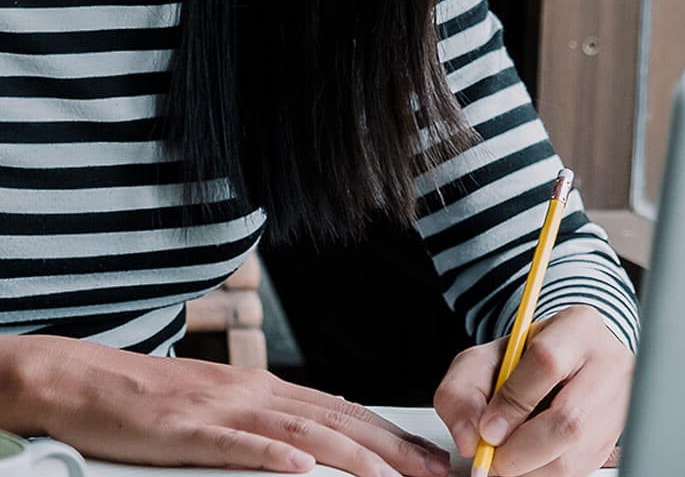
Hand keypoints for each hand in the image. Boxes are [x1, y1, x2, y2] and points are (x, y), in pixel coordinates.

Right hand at [0, 334, 449, 476]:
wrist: (88, 380)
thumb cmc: (155, 401)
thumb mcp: (221, 409)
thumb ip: (266, 423)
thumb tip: (310, 448)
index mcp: (267, 390)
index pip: (343, 412)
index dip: (390, 434)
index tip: (430, 456)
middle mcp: (257, 393)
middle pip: (337, 421)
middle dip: (391, 449)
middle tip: (433, 472)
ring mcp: (225, 409)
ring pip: (302, 433)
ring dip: (352, 457)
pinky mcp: (189, 430)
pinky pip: (237, 445)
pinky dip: (273, 457)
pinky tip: (302, 470)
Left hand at [433, 305, 632, 476]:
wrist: (563, 364)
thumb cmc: (523, 359)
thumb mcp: (486, 357)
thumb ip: (464, 390)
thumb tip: (471, 438)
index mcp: (578, 326)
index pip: (547, 362)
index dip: (512, 402)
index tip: (487, 429)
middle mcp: (609, 364)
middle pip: (568, 420)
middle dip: (519, 449)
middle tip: (493, 456)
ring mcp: (617, 405)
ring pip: (573, 456)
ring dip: (530, 467)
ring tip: (509, 454)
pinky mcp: (613, 440)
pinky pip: (576, 472)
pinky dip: (544, 472)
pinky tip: (529, 456)